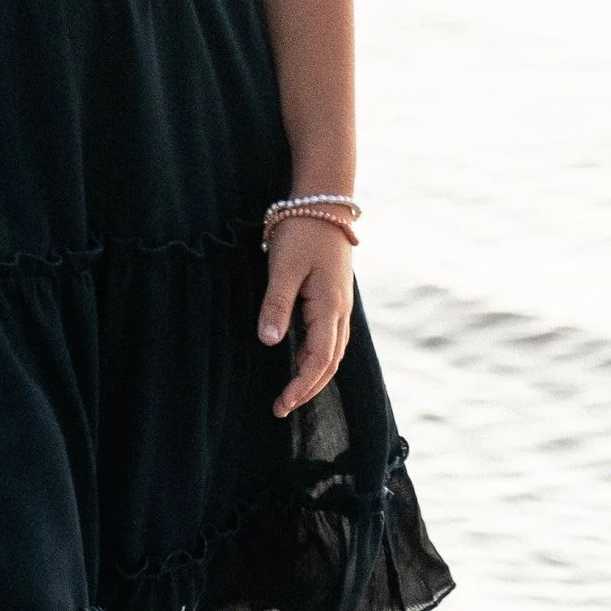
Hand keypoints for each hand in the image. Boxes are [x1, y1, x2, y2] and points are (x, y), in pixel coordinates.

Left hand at [259, 216, 355, 418]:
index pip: (318, 360)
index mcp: (329, 308)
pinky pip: (330, 336)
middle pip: (330, 362)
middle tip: (282, 407)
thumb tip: (271, 343)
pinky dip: (318, 355)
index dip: (300, 386)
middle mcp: (340, 311)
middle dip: (308, 388)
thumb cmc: (302, 232)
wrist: (325, 202)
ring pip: (333, 351)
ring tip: (292, 391)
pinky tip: (300, 358)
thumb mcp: (284, 267)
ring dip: (314, 374)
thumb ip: (277, 305)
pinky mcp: (334, 296)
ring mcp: (340, 304)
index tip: (281, 405)